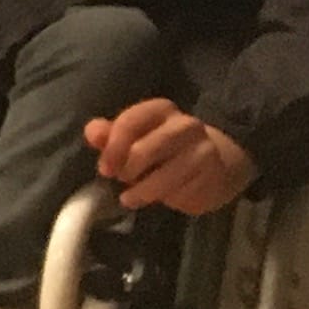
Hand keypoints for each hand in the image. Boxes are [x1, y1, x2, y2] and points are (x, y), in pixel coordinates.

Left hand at [86, 101, 255, 217]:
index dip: (113, 147)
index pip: (130, 122)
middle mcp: (186, 124)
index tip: (105, 169)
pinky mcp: (215, 174)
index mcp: (160, 110)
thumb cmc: (163, 151)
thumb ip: (110, 135)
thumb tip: (92, 132)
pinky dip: (167, 199)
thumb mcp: (134, 139)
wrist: (216, 164)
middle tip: (120, 181)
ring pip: (166, 175)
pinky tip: (163, 199)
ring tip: (130, 199)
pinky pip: (183, 192)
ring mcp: (204, 149)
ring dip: (143, 191)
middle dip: (128, 170)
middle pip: (146, 149)